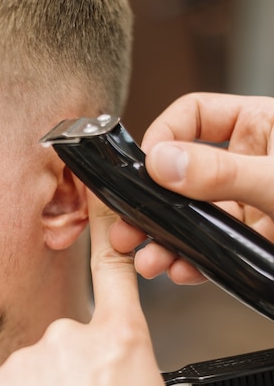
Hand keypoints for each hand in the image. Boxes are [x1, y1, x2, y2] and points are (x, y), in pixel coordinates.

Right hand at [110, 93, 273, 283]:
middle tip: (126, 225)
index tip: (144, 168)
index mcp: (258, 126)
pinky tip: (180, 270)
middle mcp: (246, 163)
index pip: (193, 115)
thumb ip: (223, 171)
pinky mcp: (249, 240)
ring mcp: (246, 203)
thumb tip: (162, 163)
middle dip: (150, 205)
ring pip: (192, 219)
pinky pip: (211, 250)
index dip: (163, 136)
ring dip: (164, 241)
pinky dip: (192, 262)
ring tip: (147, 260)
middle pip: (181, 175)